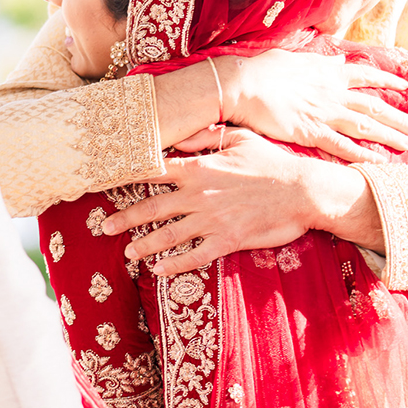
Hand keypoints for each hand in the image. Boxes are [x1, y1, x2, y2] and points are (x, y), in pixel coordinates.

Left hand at [101, 127, 380, 274]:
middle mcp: (199, 195)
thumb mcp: (241, 139)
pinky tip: (160, 270)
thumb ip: (207, 137)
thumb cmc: (274, 162)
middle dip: (125, 218)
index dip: (129, 176)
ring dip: (144, 244)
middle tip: (104, 226)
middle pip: (152, 207)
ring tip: (128, 252)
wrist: (303, 191)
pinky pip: (194, 256)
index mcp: (200, 168)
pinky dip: (175, 264)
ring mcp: (211, 220)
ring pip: (168, 235)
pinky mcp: (227, 240)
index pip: (154, 171)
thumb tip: (181, 137)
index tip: (108, 182)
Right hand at [229, 49, 407, 162]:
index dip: (387, 81)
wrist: (242, 84)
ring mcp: (324, 112)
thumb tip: (338, 59)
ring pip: (366, 125)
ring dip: (389, 135)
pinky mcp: (311, 132)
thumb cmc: (262, 70)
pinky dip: (363, 154)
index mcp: (329, 72)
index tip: (405, 87)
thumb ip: (321, 61)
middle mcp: (333, 92)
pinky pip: (343, 146)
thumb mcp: (296, 58)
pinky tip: (380, 162)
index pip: (366, 75)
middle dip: (399, 117)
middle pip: (374, 105)